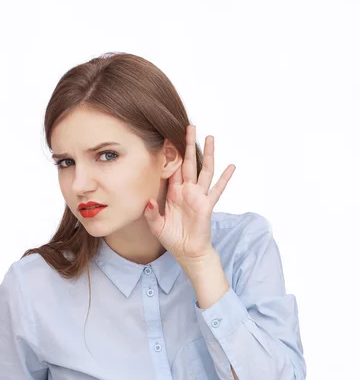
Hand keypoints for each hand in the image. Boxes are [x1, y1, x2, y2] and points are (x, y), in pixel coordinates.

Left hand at [143, 125, 235, 261]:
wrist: (187, 252)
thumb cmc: (172, 238)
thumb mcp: (156, 226)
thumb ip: (151, 214)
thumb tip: (147, 201)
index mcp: (173, 193)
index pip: (172, 169)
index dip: (170, 154)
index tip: (167, 137)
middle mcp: (186, 191)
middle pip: (189, 163)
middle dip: (188, 145)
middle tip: (189, 126)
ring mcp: (198, 196)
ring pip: (205, 170)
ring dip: (208, 154)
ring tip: (211, 137)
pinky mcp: (207, 205)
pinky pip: (217, 189)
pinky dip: (225, 178)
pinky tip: (231, 166)